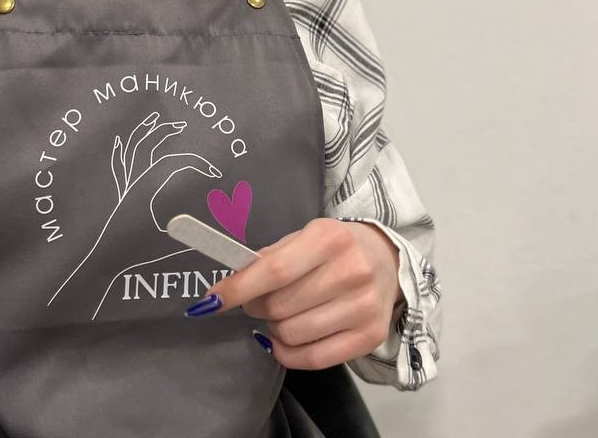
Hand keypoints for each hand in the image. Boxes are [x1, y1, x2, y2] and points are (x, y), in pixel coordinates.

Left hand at [48, 112, 221, 317]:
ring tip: (154, 119)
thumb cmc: (134, 253)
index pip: (175, 163)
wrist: (102, 260)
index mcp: (148, 188)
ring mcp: (124, 183)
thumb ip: (195, 237)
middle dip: (167, 132)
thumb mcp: (170, 243)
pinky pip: (117, 164)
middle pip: (150, 144)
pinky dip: (119, 150)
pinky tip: (119, 140)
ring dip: (143, 132)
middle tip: (183, 124)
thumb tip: (221, 234)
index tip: (213, 172)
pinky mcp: (117, 191)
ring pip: (132, 148)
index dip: (196, 162)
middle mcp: (134, 179)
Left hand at [202, 218, 401, 369]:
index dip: (238, 288)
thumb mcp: (303, 237)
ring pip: (292, 334)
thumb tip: (231, 285)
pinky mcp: (370, 336)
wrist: (387, 259)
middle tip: (256, 300)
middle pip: (279, 306)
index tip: (210, 301)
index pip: (274, 271)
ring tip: (279, 314)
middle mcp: (350, 272)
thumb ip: (270, 258)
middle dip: (255, 306)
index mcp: (328, 239)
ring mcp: (363, 307)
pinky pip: (314, 359)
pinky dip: (287, 353)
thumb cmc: (334, 247)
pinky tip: (282, 340)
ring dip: (272, 328)